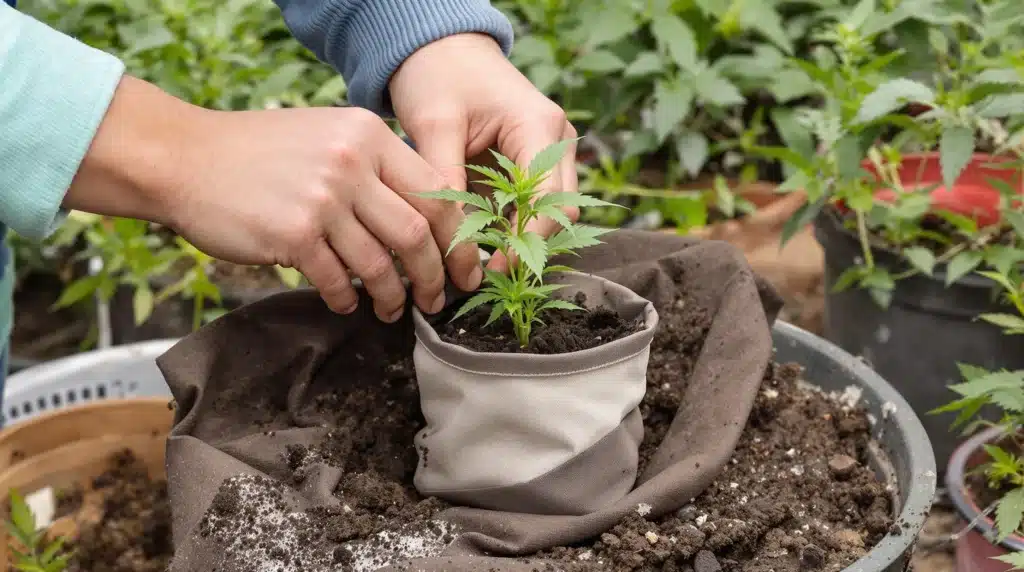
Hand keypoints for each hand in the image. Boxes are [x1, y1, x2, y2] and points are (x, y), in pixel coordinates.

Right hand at [63, 76, 482, 321]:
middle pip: (418, 233)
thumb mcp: (326, 134)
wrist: (184, 157)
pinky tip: (347, 304)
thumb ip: (373, 164)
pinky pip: (338, 280)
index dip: (458, 238)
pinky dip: (348, 299)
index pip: (437, 192)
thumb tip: (424, 214)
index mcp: (369, 135)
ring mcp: (323, 200)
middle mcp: (351, 163)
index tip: (462, 267)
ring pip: (381, 263)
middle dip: (435, 276)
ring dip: (392, 296)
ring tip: (391, 309)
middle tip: (436, 300)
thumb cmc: (258, 152)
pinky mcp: (293, 234)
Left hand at [389, 33, 578, 272]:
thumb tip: (450, 240)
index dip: (526, 240)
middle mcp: (557, 141)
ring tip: (483, 266)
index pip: (547, 199)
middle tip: (487, 276)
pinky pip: (535, 204)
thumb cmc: (438, 76)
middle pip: (559, 211)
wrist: (442, 49)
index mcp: (538, 127)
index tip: (493, 269)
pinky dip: (514, 226)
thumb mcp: (434, 125)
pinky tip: (484, 245)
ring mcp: (553, 152)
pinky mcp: (537, 162)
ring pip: (552, 212)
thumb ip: (445, 180)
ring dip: (522, 239)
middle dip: (528, 246)